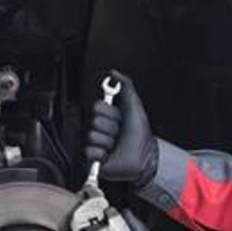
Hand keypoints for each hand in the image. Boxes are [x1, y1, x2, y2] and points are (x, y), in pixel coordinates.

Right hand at [85, 70, 157, 187]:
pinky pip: (89, 152)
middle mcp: (96, 127)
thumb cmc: (139, 135)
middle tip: (119, 134)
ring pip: (92, 136)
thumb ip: (126, 85)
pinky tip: (108, 155)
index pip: (96, 106)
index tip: (120, 118)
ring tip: (115, 145)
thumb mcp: (135, 105)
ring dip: (108, 142)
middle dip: (111, 128)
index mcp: (104, 114)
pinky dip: (102, 155)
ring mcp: (92, 142)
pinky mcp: (89, 158)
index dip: (111, 113)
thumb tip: (113, 73)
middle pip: (94, 121)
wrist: (142, 158)